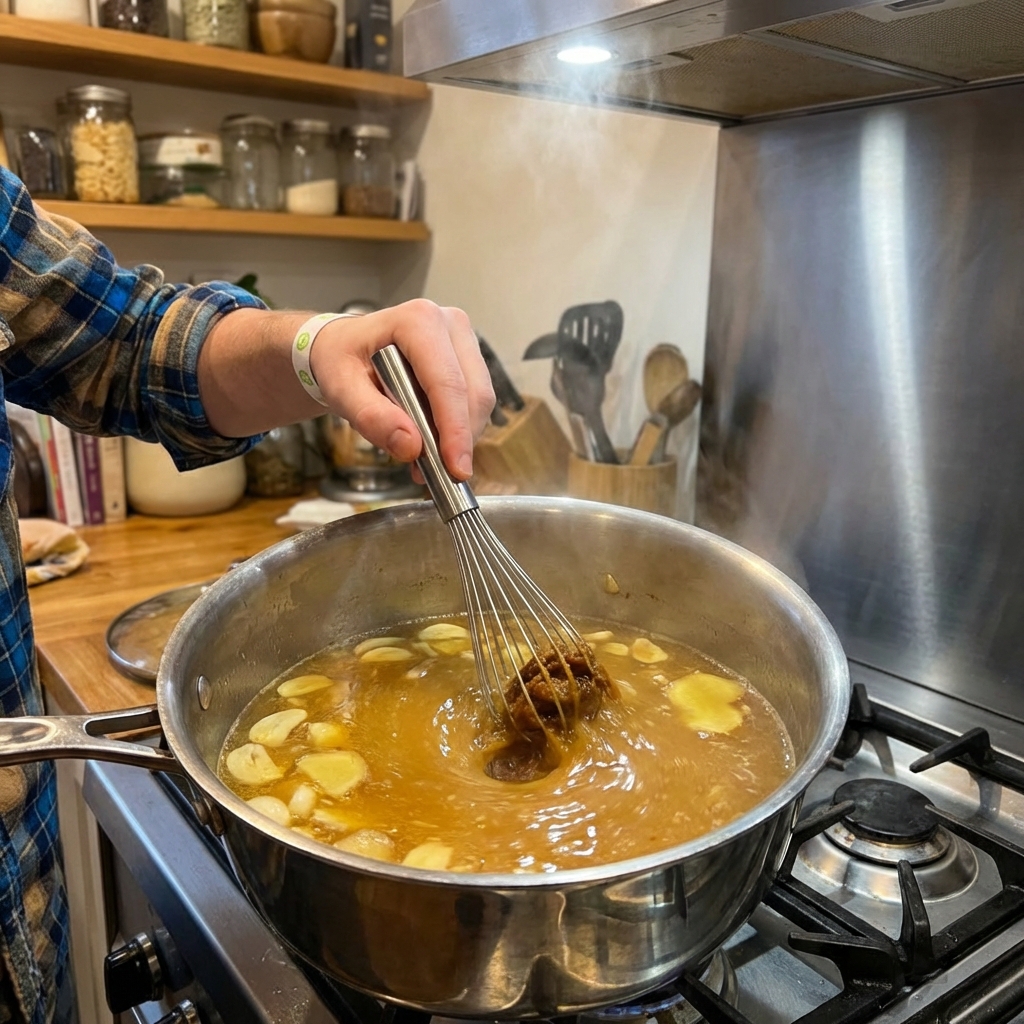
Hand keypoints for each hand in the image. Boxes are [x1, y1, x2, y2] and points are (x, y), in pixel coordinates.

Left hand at [309, 299, 494, 479]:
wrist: (344, 349)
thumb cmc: (341, 360)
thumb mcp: (340, 389)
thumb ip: (372, 417)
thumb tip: (410, 446)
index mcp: (418, 321)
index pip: (447, 382)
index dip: (455, 429)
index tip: (455, 468)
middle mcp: (448, 323)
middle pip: (473, 393)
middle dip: (460, 439)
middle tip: (438, 474)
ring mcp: (463, 340)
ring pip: (480, 400)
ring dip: (460, 437)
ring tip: (425, 459)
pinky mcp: (468, 359)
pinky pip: (475, 402)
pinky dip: (458, 430)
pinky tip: (432, 442)